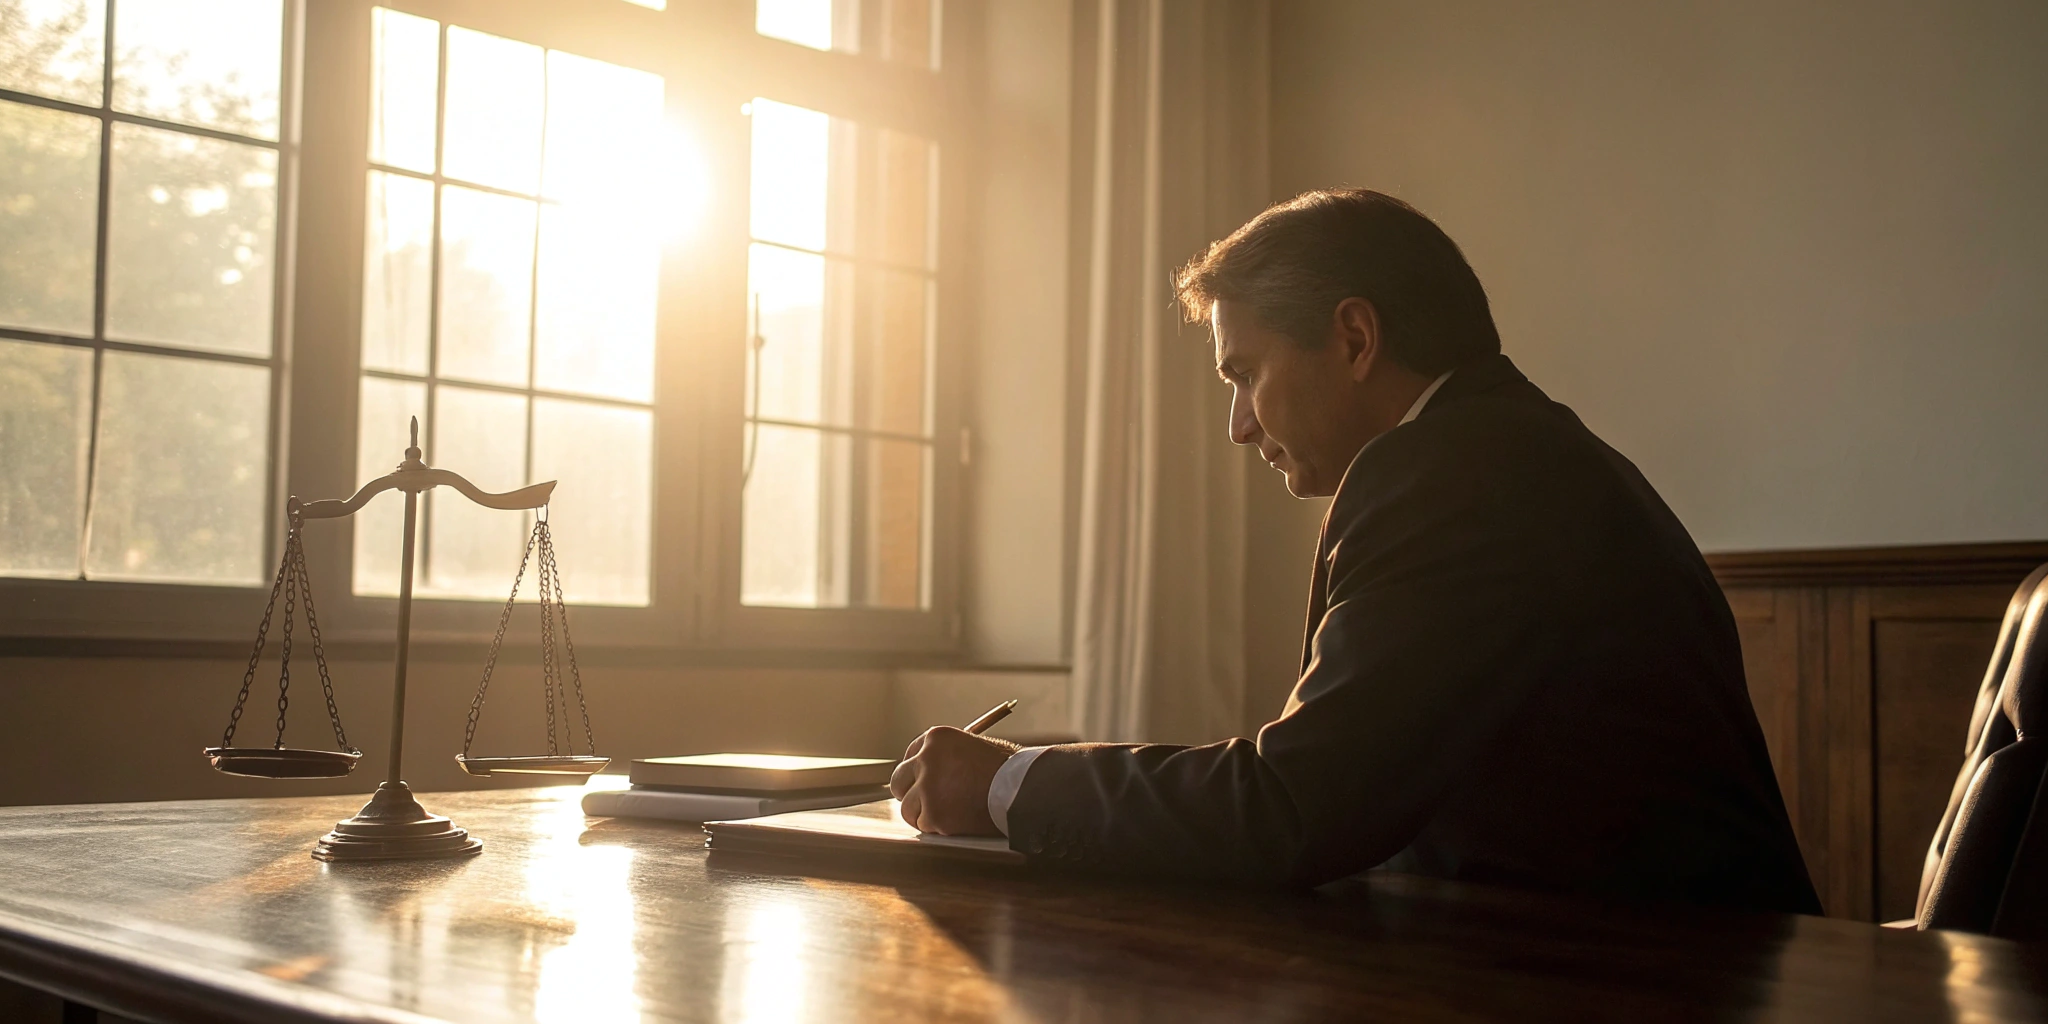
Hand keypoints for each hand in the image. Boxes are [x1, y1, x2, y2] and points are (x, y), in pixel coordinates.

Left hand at [889, 727, 1018, 835]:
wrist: (1022, 788)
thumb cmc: (1007, 769)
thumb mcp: (974, 747)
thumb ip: (949, 757)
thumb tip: (934, 773)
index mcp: (936, 738)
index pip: (911, 755)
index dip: (917, 772)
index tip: (921, 781)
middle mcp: (926, 759)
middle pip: (899, 780)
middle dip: (908, 793)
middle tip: (923, 802)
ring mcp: (928, 788)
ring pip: (907, 808)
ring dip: (922, 813)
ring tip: (946, 814)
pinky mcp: (934, 814)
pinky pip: (924, 825)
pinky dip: (937, 827)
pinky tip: (956, 822)